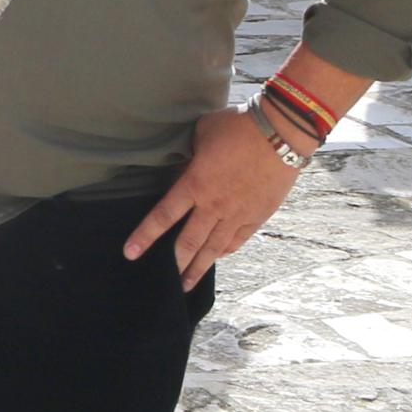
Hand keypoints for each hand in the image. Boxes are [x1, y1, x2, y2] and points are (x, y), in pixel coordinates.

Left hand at [127, 108, 307, 284]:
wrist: (280, 132)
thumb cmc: (238, 126)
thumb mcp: (202, 134)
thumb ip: (189, 155)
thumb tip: (182, 166)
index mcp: (195, 184)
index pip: (164, 216)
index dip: (145, 236)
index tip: (131, 252)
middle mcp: (214, 205)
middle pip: (188, 242)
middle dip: (174, 264)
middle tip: (163, 282)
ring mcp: (237, 214)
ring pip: (213, 248)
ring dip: (198, 268)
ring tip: (187, 285)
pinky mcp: (258, 215)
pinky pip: (237, 240)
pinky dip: (225, 251)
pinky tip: (217, 257)